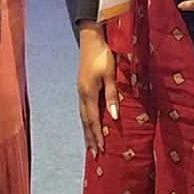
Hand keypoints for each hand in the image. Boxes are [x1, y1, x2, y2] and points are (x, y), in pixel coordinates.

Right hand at [77, 23, 117, 153]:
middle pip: (85, 122)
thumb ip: (112, 95)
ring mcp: (80, 91)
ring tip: (89, 144)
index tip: (101, 149)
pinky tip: (88, 123)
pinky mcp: (82, 87)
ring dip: (86, 131)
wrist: (91, 40)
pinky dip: (86, 121)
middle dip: (90, 138)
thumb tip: (113, 117)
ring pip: (82, 116)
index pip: (93, 120)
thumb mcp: (110, 75)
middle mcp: (82, 95)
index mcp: (89, 94)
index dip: (97, 136)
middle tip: (94, 154)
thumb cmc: (103, 56)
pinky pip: (83, 109)